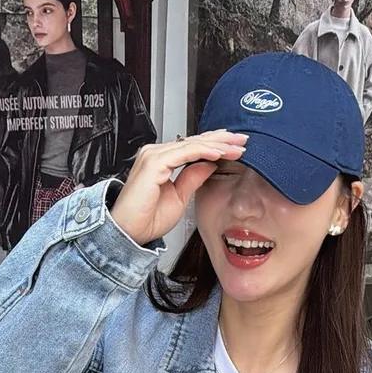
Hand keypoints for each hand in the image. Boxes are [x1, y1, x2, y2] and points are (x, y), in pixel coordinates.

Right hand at [111, 130, 246, 245]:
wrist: (129, 232)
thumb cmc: (146, 219)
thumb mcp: (179, 197)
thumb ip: (193, 178)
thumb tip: (209, 164)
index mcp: (161, 160)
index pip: (192, 147)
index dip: (215, 145)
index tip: (235, 147)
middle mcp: (156, 153)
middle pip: (194, 141)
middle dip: (220, 140)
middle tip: (242, 140)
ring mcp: (154, 156)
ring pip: (192, 144)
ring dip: (217, 145)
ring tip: (236, 147)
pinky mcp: (154, 163)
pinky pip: (185, 153)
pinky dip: (204, 151)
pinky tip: (219, 153)